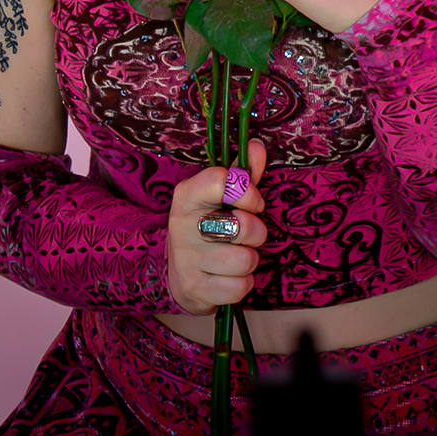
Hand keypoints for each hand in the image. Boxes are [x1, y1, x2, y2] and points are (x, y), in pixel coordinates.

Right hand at [166, 138, 268, 313]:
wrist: (179, 275)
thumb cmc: (208, 228)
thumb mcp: (220, 198)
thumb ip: (241, 174)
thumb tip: (256, 147)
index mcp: (188, 195)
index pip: (220, 180)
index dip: (248, 192)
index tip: (253, 203)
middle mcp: (182, 225)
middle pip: (240, 225)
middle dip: (256, 232)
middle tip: (249, 235)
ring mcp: (186, 260)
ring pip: (244, 260)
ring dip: (250, 260)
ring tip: (239, 257)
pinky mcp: (195, 289)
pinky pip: (240, 287)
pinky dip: (244, 284)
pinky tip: (231, 278)